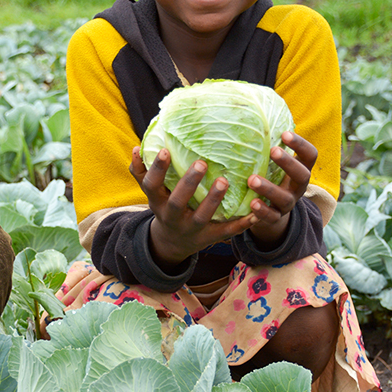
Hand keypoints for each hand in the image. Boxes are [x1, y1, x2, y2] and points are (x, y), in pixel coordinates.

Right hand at [130, 146, 254, 268]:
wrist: (172, 243)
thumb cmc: (164, 206)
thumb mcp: (151, 192)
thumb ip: (141, 172)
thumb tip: (137, 147)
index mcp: (157, 202)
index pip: (152, 185)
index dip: (157, 170)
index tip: (166, 150)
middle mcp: (173, 217)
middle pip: (178, 202)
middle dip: (189, 183)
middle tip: (201, 163)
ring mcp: (191, 229)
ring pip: (202, 217)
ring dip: (213, 200)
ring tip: (224, 181)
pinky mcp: (209, 237)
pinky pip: (226, 232)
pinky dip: (241, 224)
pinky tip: (255, 213)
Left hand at [244, 131, 316, 246]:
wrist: (270, 214)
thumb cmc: (270, 178)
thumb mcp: (272, 164)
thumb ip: (267, 146)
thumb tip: (252, 111)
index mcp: (300, 170)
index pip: (309, 155)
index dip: (300, 144)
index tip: (284, 133)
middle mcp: (298, 187)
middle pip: (302, 175)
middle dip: (288, 162)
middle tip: (272, 150)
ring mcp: (288, 204)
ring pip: (284, 198)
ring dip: (268, 188)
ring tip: (251, 180)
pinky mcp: (276, 219)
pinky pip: (271, 217)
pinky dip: (262, 211)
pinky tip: (251, 204)